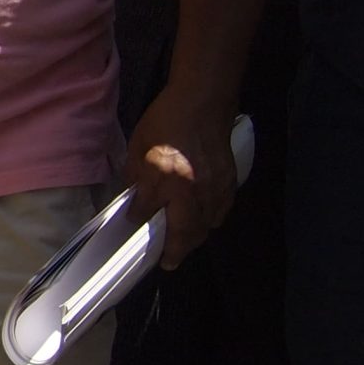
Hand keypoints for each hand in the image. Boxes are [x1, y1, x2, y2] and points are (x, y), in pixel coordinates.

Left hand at [123, 90, 239, 268]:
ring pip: (207, 226)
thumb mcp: (139, 146)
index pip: (148, 212)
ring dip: (196, 239)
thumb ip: (137, 176)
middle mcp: (191, 191)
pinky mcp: (229, 183)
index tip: (134, 226)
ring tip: (184, 245)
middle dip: (177, 251)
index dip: (140, 222)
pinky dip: (211, 221)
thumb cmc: (166, 120)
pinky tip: (204, 222)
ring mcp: (213, 189)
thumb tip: (136, 197)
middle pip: (185, 232)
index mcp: (164, 180)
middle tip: (169, 262)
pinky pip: (220, 212)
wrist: (203, 102)